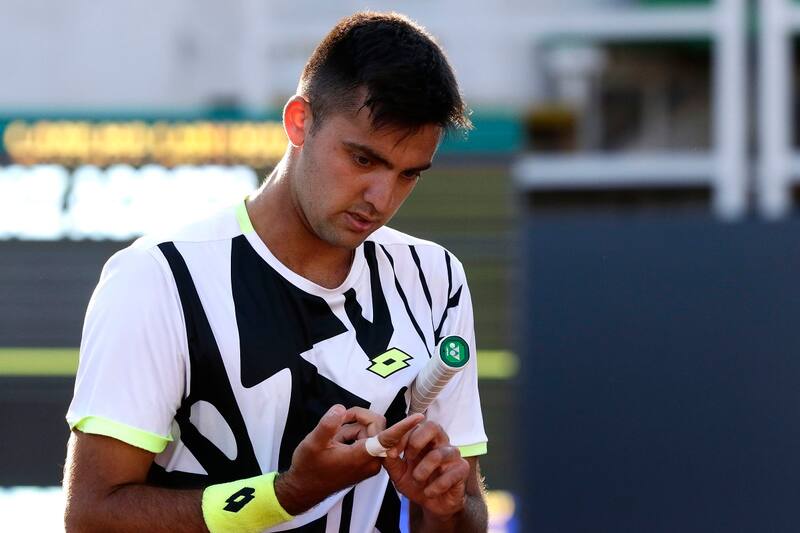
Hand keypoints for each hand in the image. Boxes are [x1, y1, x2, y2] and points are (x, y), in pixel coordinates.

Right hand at [275, 404, 421, 514]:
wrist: (304, 487)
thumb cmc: (309, 467)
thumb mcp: (313, 443)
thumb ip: (328, 425)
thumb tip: (340, 409)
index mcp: (362, 456)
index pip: (387, 438)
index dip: (403, 427)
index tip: (419, 418)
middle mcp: (371, 461)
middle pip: (376, 427)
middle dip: (357, 420)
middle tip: (337, 422)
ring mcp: (370, 462)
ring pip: (370, 431)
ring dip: (352, 429)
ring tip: (333, 439)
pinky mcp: (366, 462)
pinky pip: (366, 440)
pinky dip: (352, 436)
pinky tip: (337, 443)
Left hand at [383, 420, 469, 518]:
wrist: (432, 505)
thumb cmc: (417, 484)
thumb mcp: (398, 473)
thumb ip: (390, 460)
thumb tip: (386, 450)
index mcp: (424, 440)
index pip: (415, 426)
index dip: (402, 437)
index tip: (392, 452)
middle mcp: (440, 443)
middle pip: (433, 426)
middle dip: (416, 441)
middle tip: (409, 457)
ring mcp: (452, 455)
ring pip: (439, 454)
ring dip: (423, 470)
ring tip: (418, 480)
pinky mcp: (462, 469)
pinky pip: (450, 474)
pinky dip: (435, 487)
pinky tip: (429, 492)